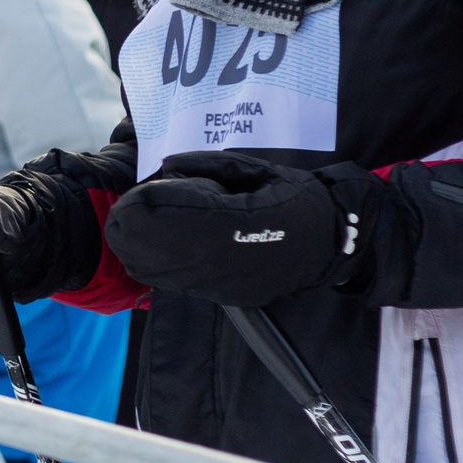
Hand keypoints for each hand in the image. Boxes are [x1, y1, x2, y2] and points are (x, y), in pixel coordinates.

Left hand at [104, 151, 377, 307]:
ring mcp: (229, 283)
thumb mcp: (260, 170)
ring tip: (132, 225)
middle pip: (166, 250)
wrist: (335, 243)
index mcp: (248, 220)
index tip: (138, 192)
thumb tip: (168, 166)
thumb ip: (212, 165)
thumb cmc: (299, 198)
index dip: (155, 206)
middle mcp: (235, 259)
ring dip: (140, 248)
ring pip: (166, 273)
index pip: (187, 216)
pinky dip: (154, 264)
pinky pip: (178, 284)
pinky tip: (147, 246)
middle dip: (137, 229)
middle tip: (128, 207)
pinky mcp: (226, 297)